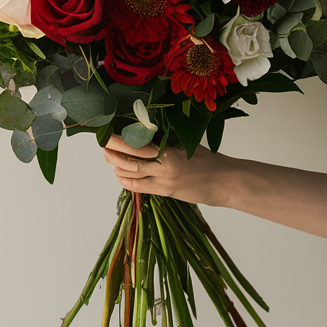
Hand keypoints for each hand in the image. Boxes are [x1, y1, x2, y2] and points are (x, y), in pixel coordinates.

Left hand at [102, 134, 230, 205]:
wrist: (224, 182)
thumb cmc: (208, 160)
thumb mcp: (187, 144)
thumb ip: (166, 141)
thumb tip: (145, 133)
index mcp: (170, 153)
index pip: (137, 145)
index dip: (119, 140)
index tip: (108, 133)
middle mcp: (164, 169)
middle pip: (129, 161)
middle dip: (112, 153)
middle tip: (103, 145)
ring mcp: (163, 183)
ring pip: (131, 176)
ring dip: (117, 168)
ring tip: (110, 158)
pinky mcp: (165, 193)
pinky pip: (139, 188)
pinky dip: (127, 181)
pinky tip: (121, 174)